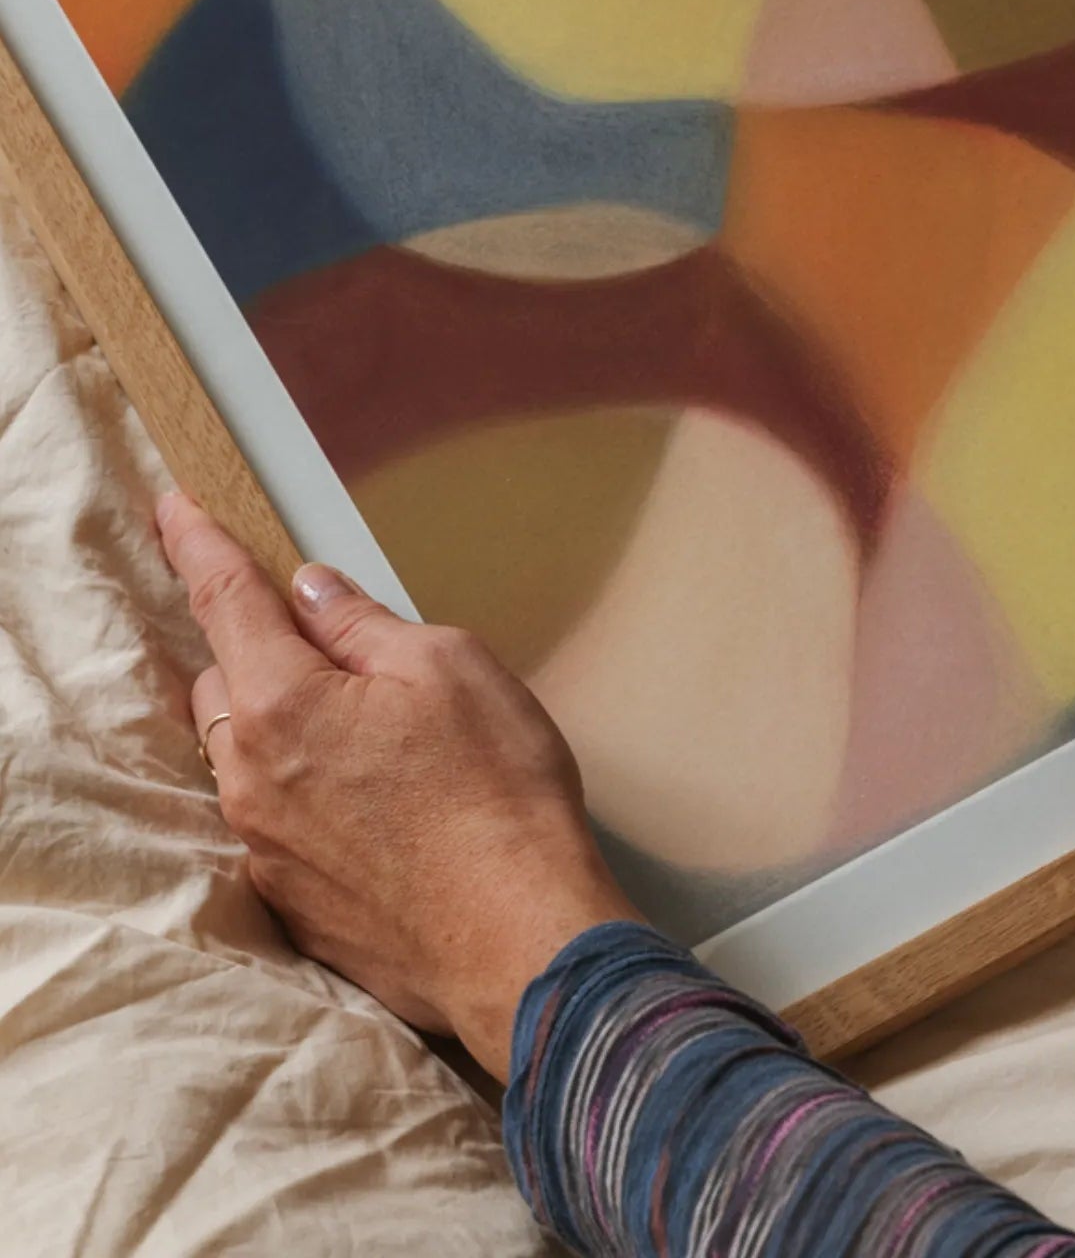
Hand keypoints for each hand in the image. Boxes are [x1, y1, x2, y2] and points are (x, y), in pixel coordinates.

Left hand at [158, 492, 637, 1079]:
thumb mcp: (449, 666)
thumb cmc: (498, 796)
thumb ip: (363, 624)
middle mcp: (250, 778)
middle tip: (329, 644)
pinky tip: (376, 805)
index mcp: (282, 703)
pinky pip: (275, 821)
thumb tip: (311, 592)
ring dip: (282, 728)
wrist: (522, 942)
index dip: (197, 544)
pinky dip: (305, 795)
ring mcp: (265, 849)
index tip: (175, 508)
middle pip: (223, 683)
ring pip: (243, 757)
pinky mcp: (292, 904)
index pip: (224, 599)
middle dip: (258, 651)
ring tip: (368, 735)